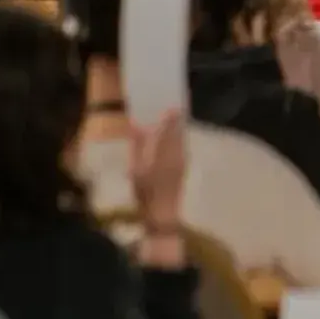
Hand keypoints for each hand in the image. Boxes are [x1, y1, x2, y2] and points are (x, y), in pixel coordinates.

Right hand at [129, 110, 186, 230]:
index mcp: (163, 154)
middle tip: (174, 107)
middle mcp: (177, 155)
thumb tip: (136, 126)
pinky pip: (183, 147)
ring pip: (183, 140)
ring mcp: (183, 162)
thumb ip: (137, 146)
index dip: (170, 118)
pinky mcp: (184, 167)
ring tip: (176, 117)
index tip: (172, 105)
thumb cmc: (145, 192)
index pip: (168, 131)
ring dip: (180, 128)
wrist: (162, 213)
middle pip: (179, 133)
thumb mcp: (135, 168)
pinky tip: (176, 136)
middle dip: (177, 120)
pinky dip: (180, 139)